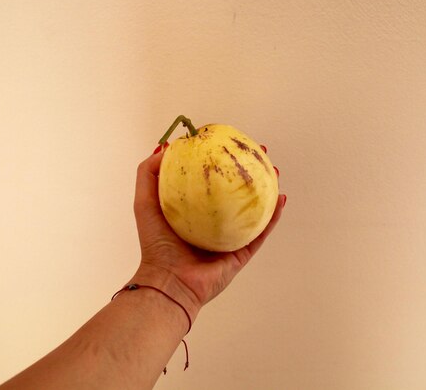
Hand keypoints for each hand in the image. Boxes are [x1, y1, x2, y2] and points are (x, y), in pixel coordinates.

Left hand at [130, 144, 285, 320]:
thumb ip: (149, 174)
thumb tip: (166, 148)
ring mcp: (230, 238)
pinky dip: (273, 216)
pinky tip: (281, 198)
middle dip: (248, 170)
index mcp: (194, 211)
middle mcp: (214, 223)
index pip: (211, 180)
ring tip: (273, 170)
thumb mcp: (145, 202)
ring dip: (267, 189)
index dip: (221, 161)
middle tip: (257, 151)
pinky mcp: (242, 253)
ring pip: (254, 209)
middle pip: (235, 191)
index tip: (228, 142)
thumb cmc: (155, 244)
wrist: (168, 282)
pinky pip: (261, 231)